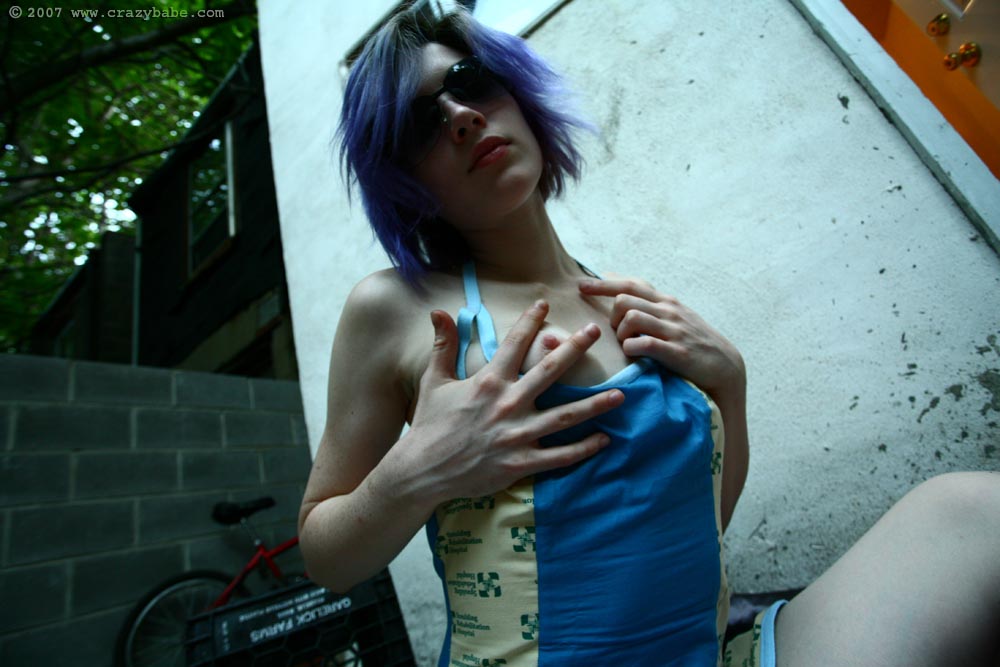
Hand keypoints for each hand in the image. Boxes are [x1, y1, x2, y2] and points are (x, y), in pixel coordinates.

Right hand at [405, 300, 624, 502]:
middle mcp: (507, 404)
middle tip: (596, 331)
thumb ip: (443, 345)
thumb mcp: (433, 381)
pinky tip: (604, 439)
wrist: (422, 470)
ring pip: (564, 416)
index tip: (545, 303)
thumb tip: (439, 311)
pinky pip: (559, 456)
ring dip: (594, 404)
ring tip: (621, 394)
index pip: (514, 344)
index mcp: (488, 382)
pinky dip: (583, 448)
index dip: (530, 321)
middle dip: (574, 349)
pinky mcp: (520, 463)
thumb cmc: (429, 425)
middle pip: (549, 371)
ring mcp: (516, 435)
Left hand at [578, 278, 745, 400]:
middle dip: (611, 317)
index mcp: (665, 301)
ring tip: (627, 345)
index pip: (630, 284)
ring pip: (631, 319)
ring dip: (620, 334)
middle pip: (624, 300)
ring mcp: (673, 330)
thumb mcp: (673, 315)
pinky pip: (643, 344)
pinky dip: (631, 349)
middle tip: (617, 333)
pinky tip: (634, 354)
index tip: (580, 287)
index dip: (603, 284)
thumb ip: (647, 301)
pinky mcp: (676, 352)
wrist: (725, 365)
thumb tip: (616, 281)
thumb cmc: (692, 340)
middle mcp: (668, 310)